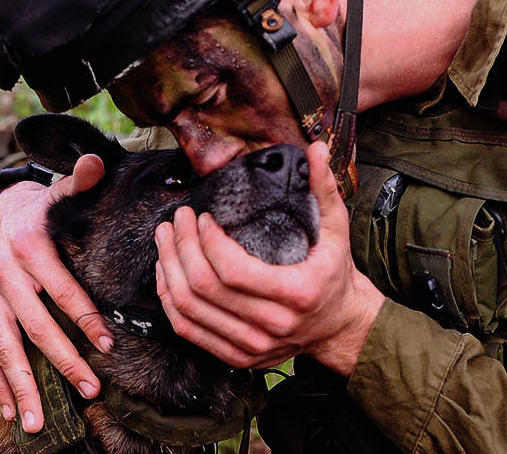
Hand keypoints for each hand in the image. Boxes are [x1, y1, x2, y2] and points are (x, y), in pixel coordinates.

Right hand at [0, 154, 112, 432]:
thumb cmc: (40, 210)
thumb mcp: (59, 193)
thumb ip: (81, 182)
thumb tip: (98, 162)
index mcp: (30, 247)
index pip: (62, 289)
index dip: (85, 317)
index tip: (109, 346)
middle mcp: (3, 274)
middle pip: (33, 325)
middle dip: (62, 361)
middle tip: (89, 389)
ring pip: (3, 347)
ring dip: (21, 385)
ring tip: (38, 421)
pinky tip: (11, 410)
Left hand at [154, 141, 384, 376]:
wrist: (341, 326)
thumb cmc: (335, 274)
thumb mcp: (337, 229)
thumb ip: (324, 188)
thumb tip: (316, 150)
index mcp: (296, 292)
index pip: (234, 270)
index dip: (208, 242)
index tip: (203, 218)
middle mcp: (272, 324)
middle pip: (205, 288)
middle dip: (182, 248)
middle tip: (177, 220)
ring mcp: (253, 345)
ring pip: (190, 310)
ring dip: (169, 270)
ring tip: (166, 239)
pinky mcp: (238, 356)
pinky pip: (190, 331)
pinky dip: (171, 300)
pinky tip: (166, 273)